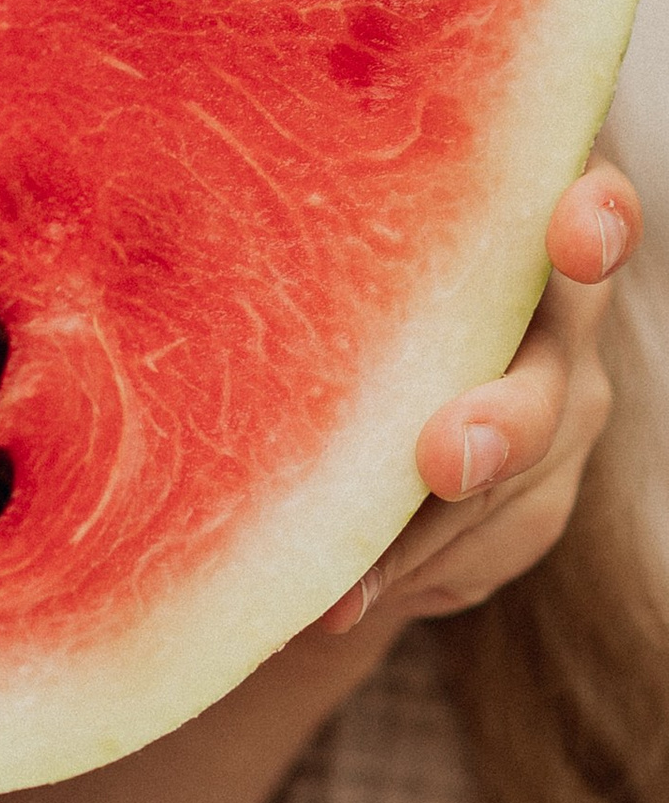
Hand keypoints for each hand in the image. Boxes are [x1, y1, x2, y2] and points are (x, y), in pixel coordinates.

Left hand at [321, 166, 640, 635]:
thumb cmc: (324, 265)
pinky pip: (479, 546)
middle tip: (445, 457)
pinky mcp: (535, 501)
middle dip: (507, 421)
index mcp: (516, 221)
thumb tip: (208, 249)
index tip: (573, 240)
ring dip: (426, 533)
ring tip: (343, 585)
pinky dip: (406, 571)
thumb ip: (324, 237)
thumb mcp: (328, 243)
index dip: (594, 220)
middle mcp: (560, 321)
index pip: (589, 206)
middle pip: (552, 377)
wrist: (340, 375)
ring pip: (510, 485)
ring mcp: (560, 414)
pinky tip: (341, 596)